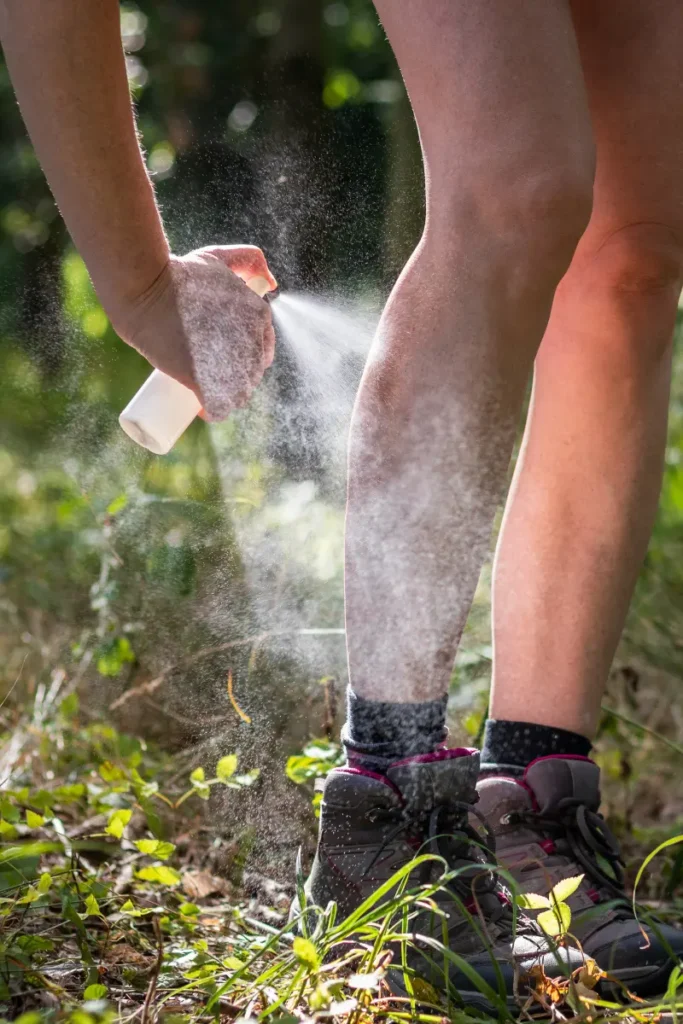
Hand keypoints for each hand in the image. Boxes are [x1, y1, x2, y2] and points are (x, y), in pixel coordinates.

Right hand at [112, 245, 277, 420]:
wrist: (147, 291)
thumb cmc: (180, 274)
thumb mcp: (219, 258)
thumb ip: (250, 259)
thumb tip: (272, 284)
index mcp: (259, 317)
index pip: (262, 352)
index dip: (246, 361)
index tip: (226, 361)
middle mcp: (251, 342)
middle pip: (250, 375)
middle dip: (237, 380)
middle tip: (212, 376)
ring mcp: (230, 364)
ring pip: (236, 394)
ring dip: (226, 398)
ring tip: (207, 393)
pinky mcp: (206, 380)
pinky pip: (217, 407)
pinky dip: (211, 412)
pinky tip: (203, 412)